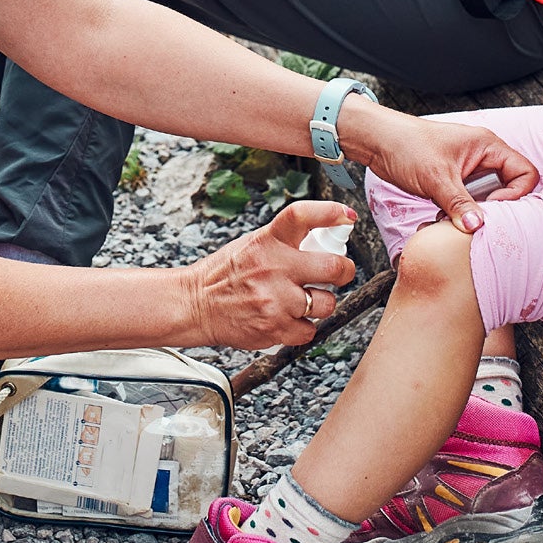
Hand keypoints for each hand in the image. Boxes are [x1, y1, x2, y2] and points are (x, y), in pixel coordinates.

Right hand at [179, 201, 358, 349]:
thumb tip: (327, 239)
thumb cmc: (226, 274)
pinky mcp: (274, 328)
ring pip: (326, 303)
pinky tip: (288, 318)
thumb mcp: (252, 244)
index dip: (331, 212)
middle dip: (343, 271)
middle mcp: (273, 268)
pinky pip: (310, 330)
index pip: (302, 216)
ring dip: (320, 303)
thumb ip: (285, 241)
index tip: (347, 216)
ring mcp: (275, 300)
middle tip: (339, 273)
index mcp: (267, 241)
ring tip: (302, 300)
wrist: (196, 305)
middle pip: (333, 267)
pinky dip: (303, 327)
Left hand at [339, 97, 535, 234]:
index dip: (516, 195)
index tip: (492, 208)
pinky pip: (470, 201)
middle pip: (510, 188)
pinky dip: (462, 212)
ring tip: (456, 219)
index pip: (525, 173)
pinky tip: (444, 217)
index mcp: (488, 146)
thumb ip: (459, 203)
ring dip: (476, 212)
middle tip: (474, 220)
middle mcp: (484, 157)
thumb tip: (479, 227)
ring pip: (489, 198)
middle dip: (495, 208)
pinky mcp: (455, 181)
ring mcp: (470, 170)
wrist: (378, 141)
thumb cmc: (407, 146)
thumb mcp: (436, 178)